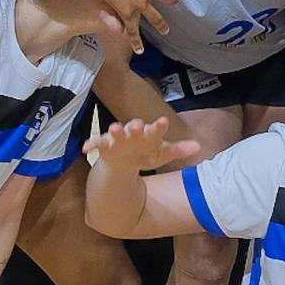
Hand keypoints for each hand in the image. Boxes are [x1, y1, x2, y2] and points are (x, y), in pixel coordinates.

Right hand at [83, 115, 200, 172]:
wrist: (123, 162)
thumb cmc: (145, 153)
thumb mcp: (162, 154)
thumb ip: (178, 150)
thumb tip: (199, 147)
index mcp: (149, 134)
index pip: (156, 129)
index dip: (159, 126)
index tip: (163, 122)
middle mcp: (133, 133)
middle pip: (135, 128)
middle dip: (135, 127)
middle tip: (137, 124)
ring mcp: (118, 138)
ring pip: (116, 133)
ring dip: (114, 130)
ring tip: (114, 129)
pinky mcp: (104, 145)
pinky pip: (96, 143)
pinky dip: (91, 144)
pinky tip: (86, 148)